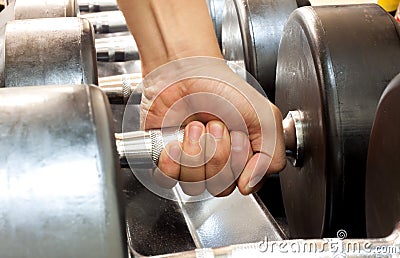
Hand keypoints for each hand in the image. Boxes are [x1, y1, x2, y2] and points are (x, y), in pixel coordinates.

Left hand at [140, 57, 285, 196]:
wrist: (185, 72)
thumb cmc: (222, 89)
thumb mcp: (265, 118)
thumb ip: (272, 157)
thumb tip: (249, 187)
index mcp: (243, 158)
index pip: (243, 185)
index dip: (238, 162)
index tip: (238, 135)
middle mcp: (218, 164)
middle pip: (219, 187)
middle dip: (217, 153)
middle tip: (215, 125)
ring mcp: (191, 164)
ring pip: (193, 186)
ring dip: (194, 152)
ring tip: (194, 127)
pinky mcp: (167, 160)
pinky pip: (167, 180)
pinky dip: (171, 160)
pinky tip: (175, 141)